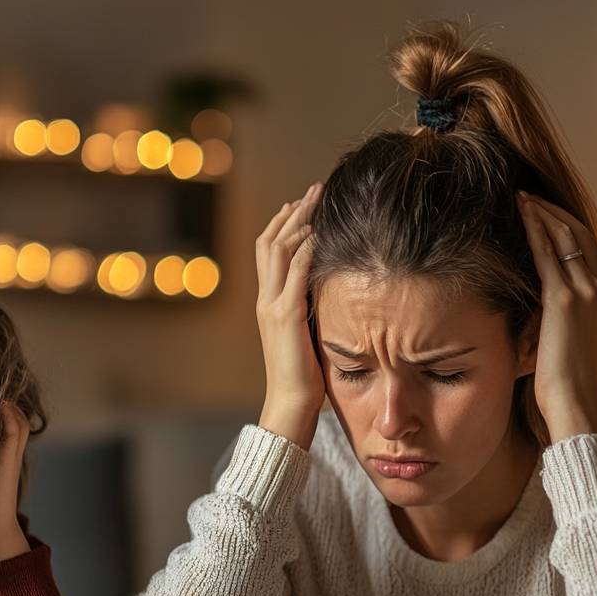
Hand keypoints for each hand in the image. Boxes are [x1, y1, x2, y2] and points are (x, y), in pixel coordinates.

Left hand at [0, 404, 31, 564]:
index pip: (2, 426)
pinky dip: (9, 417)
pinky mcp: (9, 462)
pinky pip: (13, 433)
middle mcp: (6, 455)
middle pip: (13, 419)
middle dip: (3, 401)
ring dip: (7, 404)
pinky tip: (1, 405)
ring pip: (17, 422)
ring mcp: (10, 458)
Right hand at [256, 182, 325, 448]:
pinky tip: (322, 231)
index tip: (303, 205)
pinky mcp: (286, 315)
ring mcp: (273, 306)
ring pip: (279, 249)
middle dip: (292, 213)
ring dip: (300, 221)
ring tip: (317, 199)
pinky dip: (306, 248)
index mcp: (268, 305)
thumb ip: (311, 312)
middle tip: (313, 190)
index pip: (270, 253)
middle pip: (271, 242)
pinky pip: (295, 271)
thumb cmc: (303, 380)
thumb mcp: (307, 337)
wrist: (290, 405)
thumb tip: (330, 294)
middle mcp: (266, 300)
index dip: (284, 225)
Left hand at [518, 192, 596, 442]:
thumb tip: (532, 311)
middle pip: (580, 235)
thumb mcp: (565, 343)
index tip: (543, 214)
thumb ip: (556, 321)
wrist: (576, 405)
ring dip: (542, 214)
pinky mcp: (564, 301)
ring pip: (566, 237)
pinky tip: (521, 214)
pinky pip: (549, 254)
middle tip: (529, 196)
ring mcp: (587, 293)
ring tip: (521, 197)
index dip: (564, 229)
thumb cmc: (564, 386)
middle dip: (554, 213)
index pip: (586, 251)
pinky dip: (535, 230)